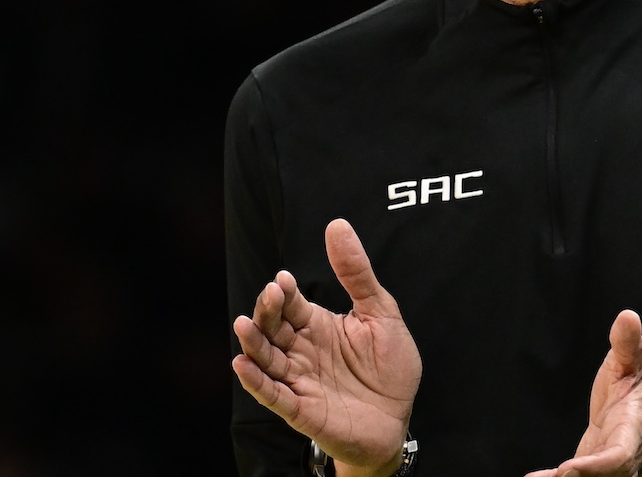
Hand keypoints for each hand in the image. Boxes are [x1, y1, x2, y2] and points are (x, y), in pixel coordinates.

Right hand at [231, 218, 421, 473]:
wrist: (399, 416)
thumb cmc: (390, 367)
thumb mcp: (380, 312)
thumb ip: (357, 273)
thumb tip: (337, 225)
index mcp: (318, 326)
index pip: (292, 305)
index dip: (285, 292)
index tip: (283, 279)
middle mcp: (302, 351)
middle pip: (274, 328)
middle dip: (268, 311)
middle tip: (271, 293)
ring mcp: (299, 380)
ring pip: (266, 359)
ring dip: (253, 342)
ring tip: (243, 324)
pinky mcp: (301, 409)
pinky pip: (272, 394)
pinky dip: (255, 381)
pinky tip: (243, 364)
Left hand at [526, 309, 641, 476]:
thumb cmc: (634, 391)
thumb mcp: (633, 363)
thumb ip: (628, 344)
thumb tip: (628, 316)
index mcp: (631, 433)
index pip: (618, 457)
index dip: (598, 466)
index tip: (570, 467)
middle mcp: (620, 460)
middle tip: (555, 475)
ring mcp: (606, 471)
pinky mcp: (590, 474)